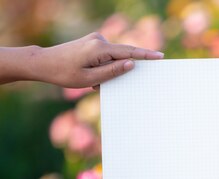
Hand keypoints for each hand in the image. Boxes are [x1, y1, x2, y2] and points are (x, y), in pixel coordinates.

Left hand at [33, 32, 163, 87]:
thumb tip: (131, 64)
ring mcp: (95, 40)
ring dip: (109, 71)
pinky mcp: (92, 42)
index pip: (129, 52)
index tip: (160, 57)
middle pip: (122, 55)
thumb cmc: (64, 74)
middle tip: (106, 82)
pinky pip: (106, 56)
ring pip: (113, 57)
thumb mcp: (90, 78)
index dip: (146, 55)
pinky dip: (104, 67)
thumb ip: (112, 71)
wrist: (43, 63)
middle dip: (122, 70)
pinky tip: (90, 75)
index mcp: (99, 48)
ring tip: (92, 81)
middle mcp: (98, 40)